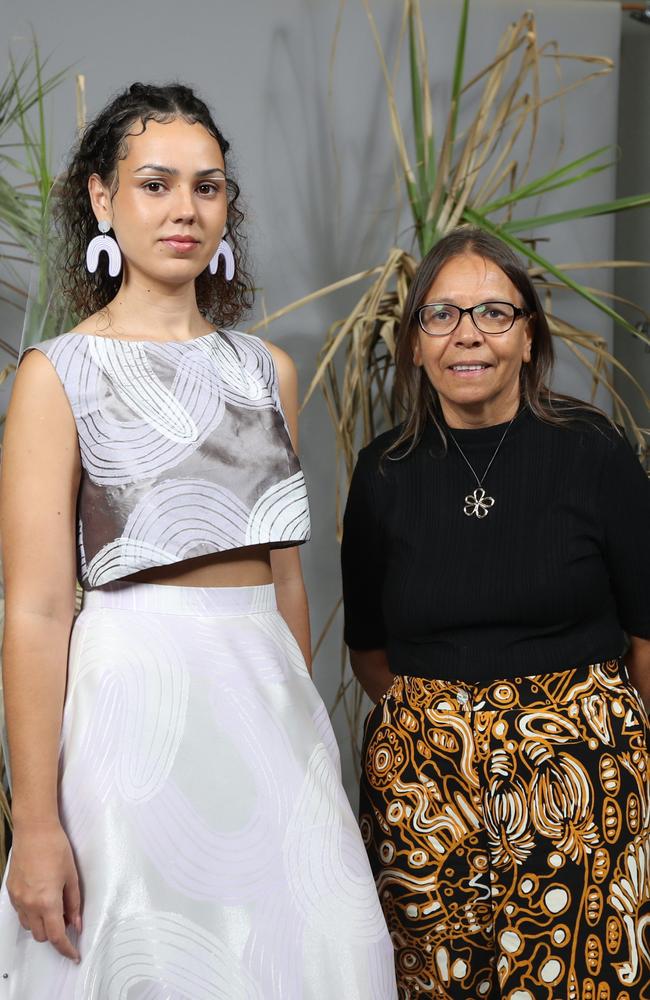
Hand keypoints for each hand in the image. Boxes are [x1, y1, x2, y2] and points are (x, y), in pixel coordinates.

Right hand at [7, 820, 81, 961]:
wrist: (34, 830)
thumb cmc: (55, 848)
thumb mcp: (72, 876)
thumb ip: (74, 903)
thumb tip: (76, 923)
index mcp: (47, 901)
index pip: (56, 936)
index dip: (66, 949)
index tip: (73, 954)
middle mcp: (29, 904)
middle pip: (41, 936)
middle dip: (55, 934)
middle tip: (67, 921)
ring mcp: (17, 899)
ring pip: (29, 927)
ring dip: (42, 924)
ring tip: (53, 907)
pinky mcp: (11, 892)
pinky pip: (20, 913)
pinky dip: (31, 913)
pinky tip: (40, 898)